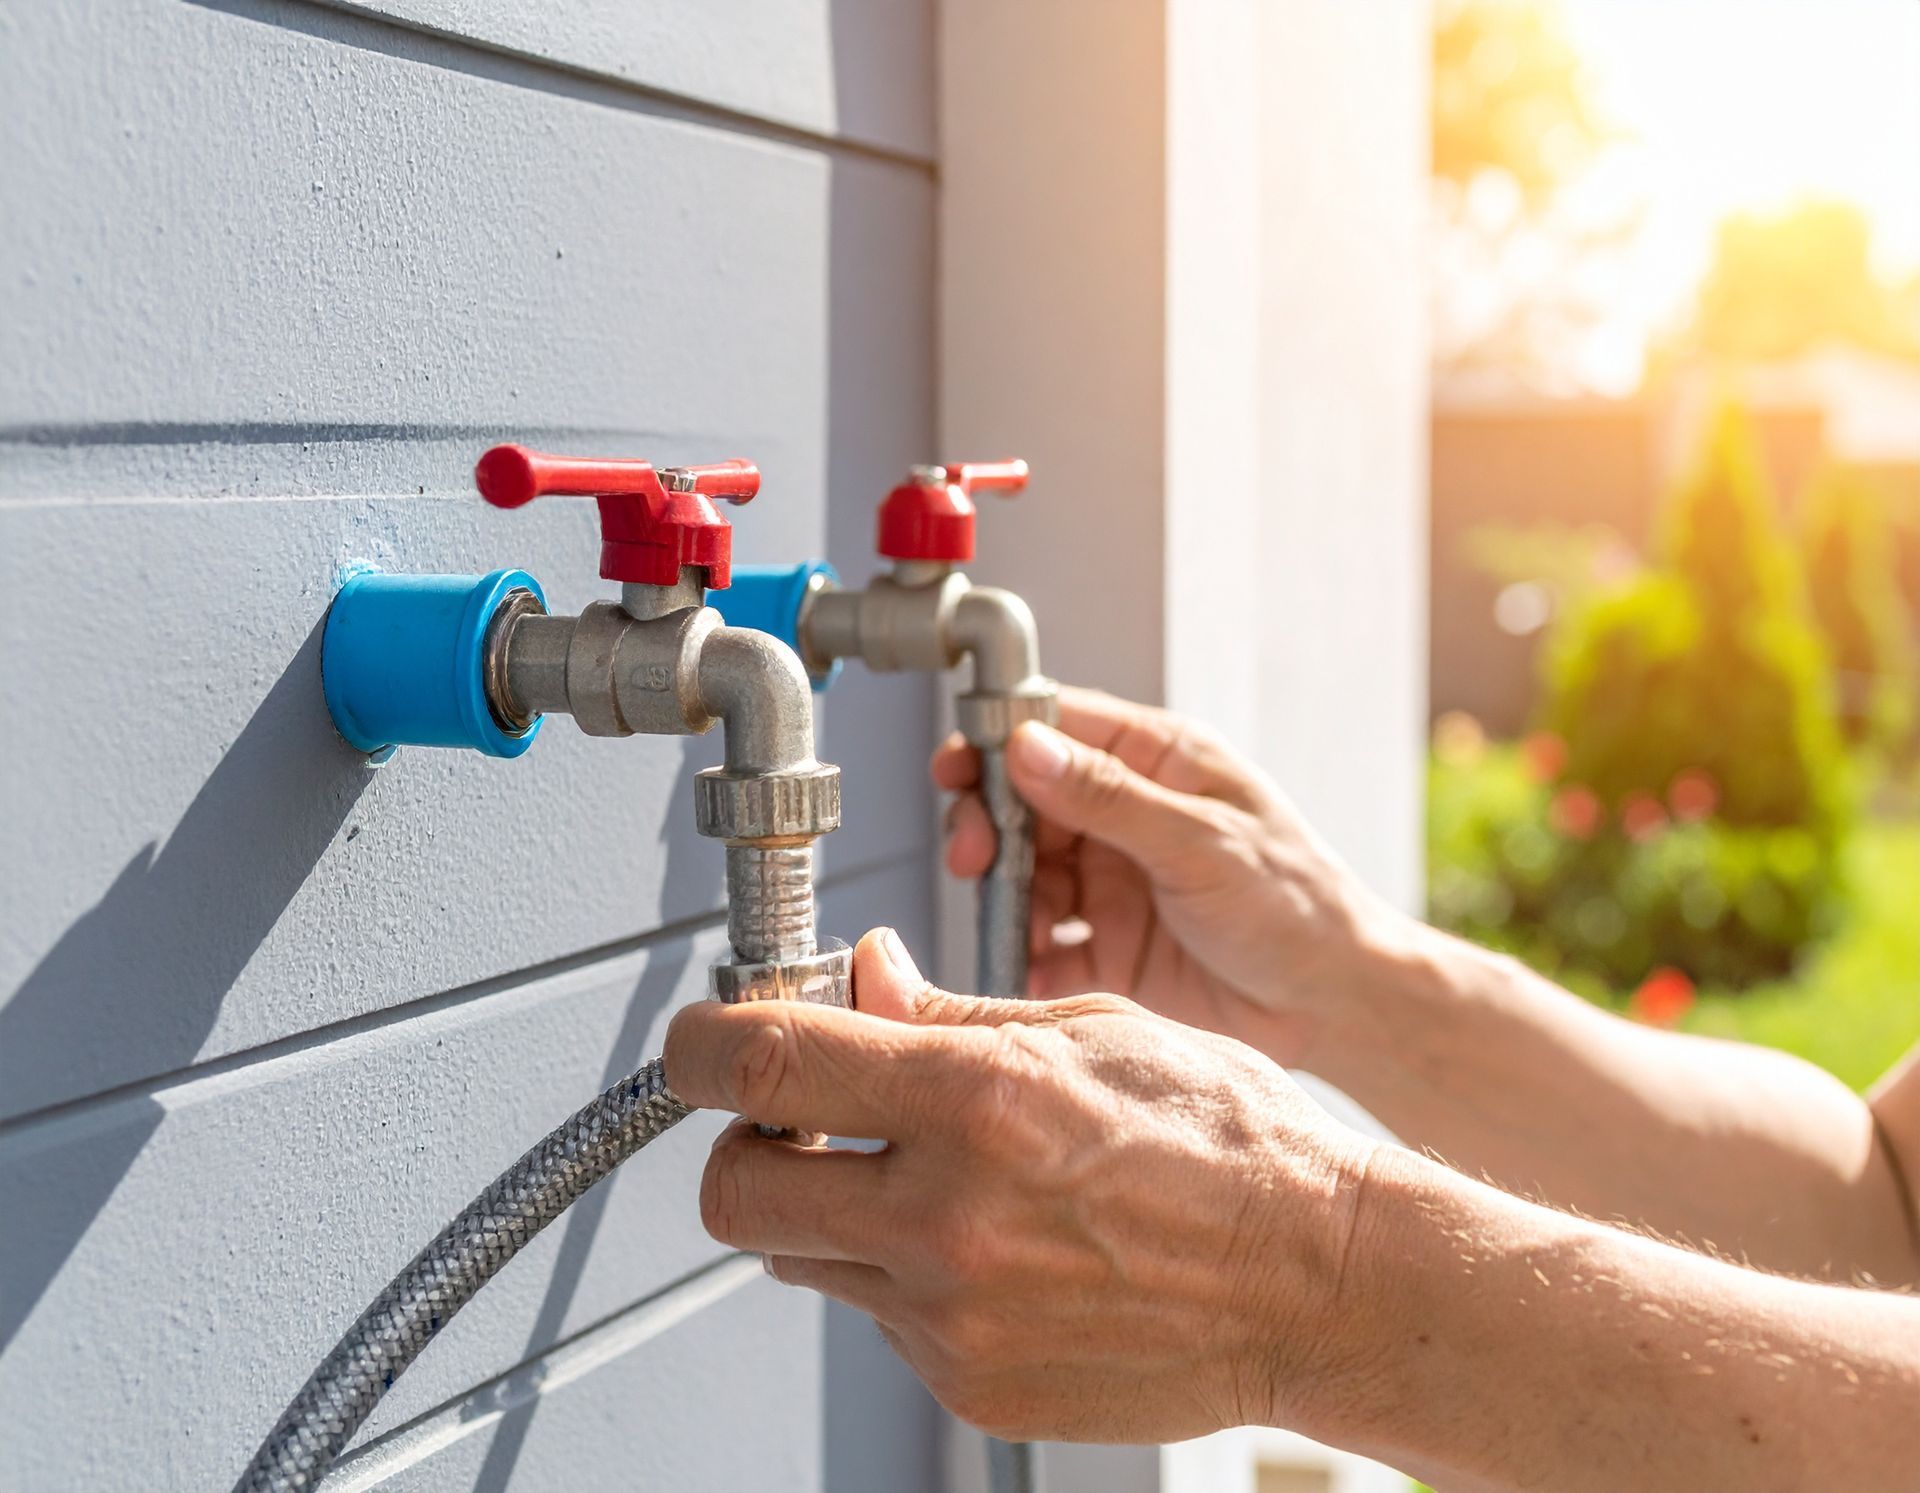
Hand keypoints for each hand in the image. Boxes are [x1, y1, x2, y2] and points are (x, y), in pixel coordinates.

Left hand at [662, 929, 1375, 1444]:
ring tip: (923, 1178)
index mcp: (978, 1100)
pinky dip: (901, 1275)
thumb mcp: (1093, 1030)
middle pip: (735, 1191)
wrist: (1316, 1284)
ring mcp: (954, 1317)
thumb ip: (952, 1013)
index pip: (763, 1066)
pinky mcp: (972, 1383)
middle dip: (746, 1145)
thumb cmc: (1231, 1144)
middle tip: (799, 1119)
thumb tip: (864, 980)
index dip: (700, 1047)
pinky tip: (987, 1244)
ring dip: (827, 1209)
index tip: (701, 1043)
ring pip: (800, 1257)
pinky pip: (878, 1319)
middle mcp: (949, 1218)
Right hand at [937, 687, 1395, 1065]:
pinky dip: (1026, 954)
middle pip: (1025, 802)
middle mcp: (1128, 816)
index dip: (999, 741)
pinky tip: (1028, 965)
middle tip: (973, 855)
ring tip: (1009, 917)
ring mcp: (1115, 881)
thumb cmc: (1298, 906)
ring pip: (1026, 872)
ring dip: (1004, 892)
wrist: (1336, 1005)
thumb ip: (1108, 797)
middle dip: (988, 825)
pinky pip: (1045, 944)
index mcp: (1159, 763)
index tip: (957, 768)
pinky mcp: (1110, 945)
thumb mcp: (1200, 842)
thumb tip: (1028, 747)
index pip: (1059, 727)